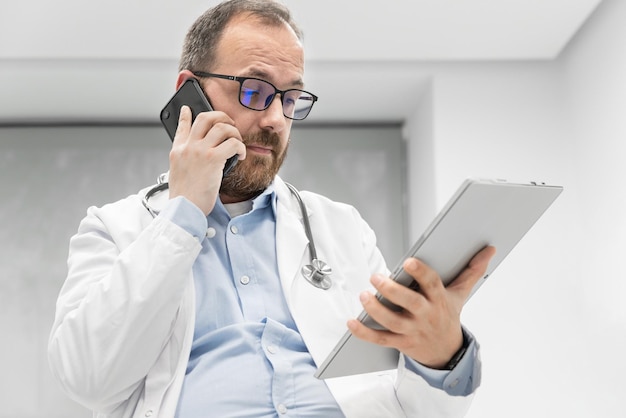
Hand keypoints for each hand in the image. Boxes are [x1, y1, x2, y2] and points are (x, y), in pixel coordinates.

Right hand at [168, 106, 245, 214]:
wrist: (184, 208)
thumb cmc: (184, 197)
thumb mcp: (177, 173)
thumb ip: (184, 160)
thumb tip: (193, 155)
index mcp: (178, 150)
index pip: (181, 126)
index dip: (186, 115)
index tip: (188, 109)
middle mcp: (188, 147)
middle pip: (205, 118)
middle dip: (222, 117)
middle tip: (230, 125)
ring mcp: (200, 151)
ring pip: (222, 127)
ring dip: (235, 133)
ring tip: (238, 143)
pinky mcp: (213, 159)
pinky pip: (233, 144)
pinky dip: (241, 147)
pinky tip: (241, 155)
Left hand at [348, 246, 495, 368]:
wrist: (447, 353)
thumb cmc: (448, 316)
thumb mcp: (460, 294)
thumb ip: (472, 271)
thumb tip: (489, 250)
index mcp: (439, 299)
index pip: (431, 284)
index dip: (420, 273)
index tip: (409, 262)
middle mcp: (425, 315)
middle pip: (409, 303)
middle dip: (391, 291)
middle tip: (376, 278)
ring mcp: (412, 330)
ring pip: (392, 322)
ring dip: (375, 309)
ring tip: (363, 296)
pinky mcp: (401, 343)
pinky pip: (380, 339)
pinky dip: (364, 332)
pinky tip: (352, 322)